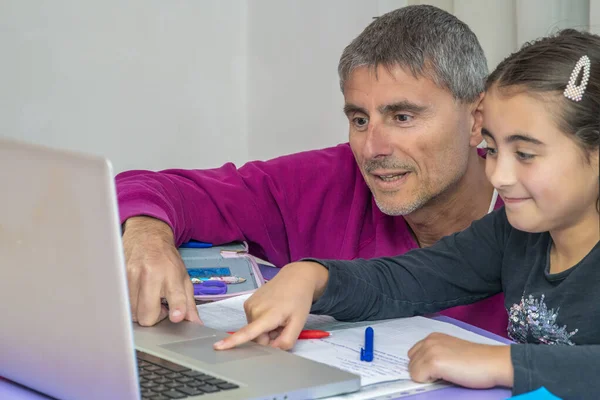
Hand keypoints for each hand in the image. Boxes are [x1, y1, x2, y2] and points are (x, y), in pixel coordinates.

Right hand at [122, 216, 201, 325]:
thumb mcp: (183, 278)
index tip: (176, 316)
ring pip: (133, 313)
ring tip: (148, 298)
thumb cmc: (166, 259)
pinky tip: (138, 294)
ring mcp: (132, 276)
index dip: (176, 308)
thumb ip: (189, 302)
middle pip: (147, 315)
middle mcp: (151, 275)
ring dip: (141, 311)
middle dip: (154, 317)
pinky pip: (123, 304)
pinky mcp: (119, 278)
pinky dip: (131, 305)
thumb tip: (194, 323)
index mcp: (171, 275)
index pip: (175, 296)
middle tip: (159, 306)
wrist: (147, 237)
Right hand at [213, 261, 328, 350]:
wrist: (294, 278)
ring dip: (266, 329)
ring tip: (278, 316)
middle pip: (257, 337)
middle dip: (269, 337)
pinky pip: (253, 321)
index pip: (248, 332)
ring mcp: (249, 305)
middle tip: (282, 325)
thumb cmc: (298, 300)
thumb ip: (286, 341)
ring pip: (254, 330)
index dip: (232, 341)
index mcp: (267, 315)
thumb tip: (272, 350)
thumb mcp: (298, 323)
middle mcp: (254, 310)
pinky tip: (272, 311)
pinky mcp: (247, 303)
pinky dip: (262, 321)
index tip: (217, 347)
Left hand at [408, 333, 512, 388]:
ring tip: (447, 374)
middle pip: (410, 363)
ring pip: (412, 371)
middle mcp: (428, 341)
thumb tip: (422, 367)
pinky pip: (417, 377)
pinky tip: (447, 377)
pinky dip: (429, 382)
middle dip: (423, 371)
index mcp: (433, 337)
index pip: (413, 355)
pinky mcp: (433, 362)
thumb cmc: (477, 361)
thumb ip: (435, 353)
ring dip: (426, 377)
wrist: (493, 363)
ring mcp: (430, 351)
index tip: (439, 369)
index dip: (424, 366)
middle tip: (444, 373)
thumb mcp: (450, 351)